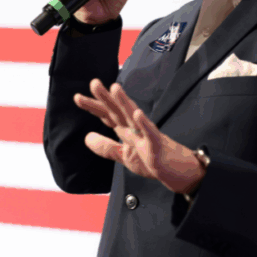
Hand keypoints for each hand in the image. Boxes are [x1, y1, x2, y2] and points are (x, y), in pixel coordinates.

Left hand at [74, 79, 204, 194]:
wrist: (179, 173)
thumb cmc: (154, 161)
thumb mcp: (124, 156)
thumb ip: (106, 147)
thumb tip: (86, 137)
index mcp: (126, 130)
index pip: (107, 115)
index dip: (93, 106)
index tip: (77, 97)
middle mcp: (135, 128)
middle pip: (118, 111)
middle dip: (106, 97)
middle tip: (94, 83)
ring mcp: (146, 135)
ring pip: (134, 116)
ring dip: (124, 102)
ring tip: (115, 89)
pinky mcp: (157, 145)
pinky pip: (150, 133)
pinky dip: (143, 123)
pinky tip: (137, 114)